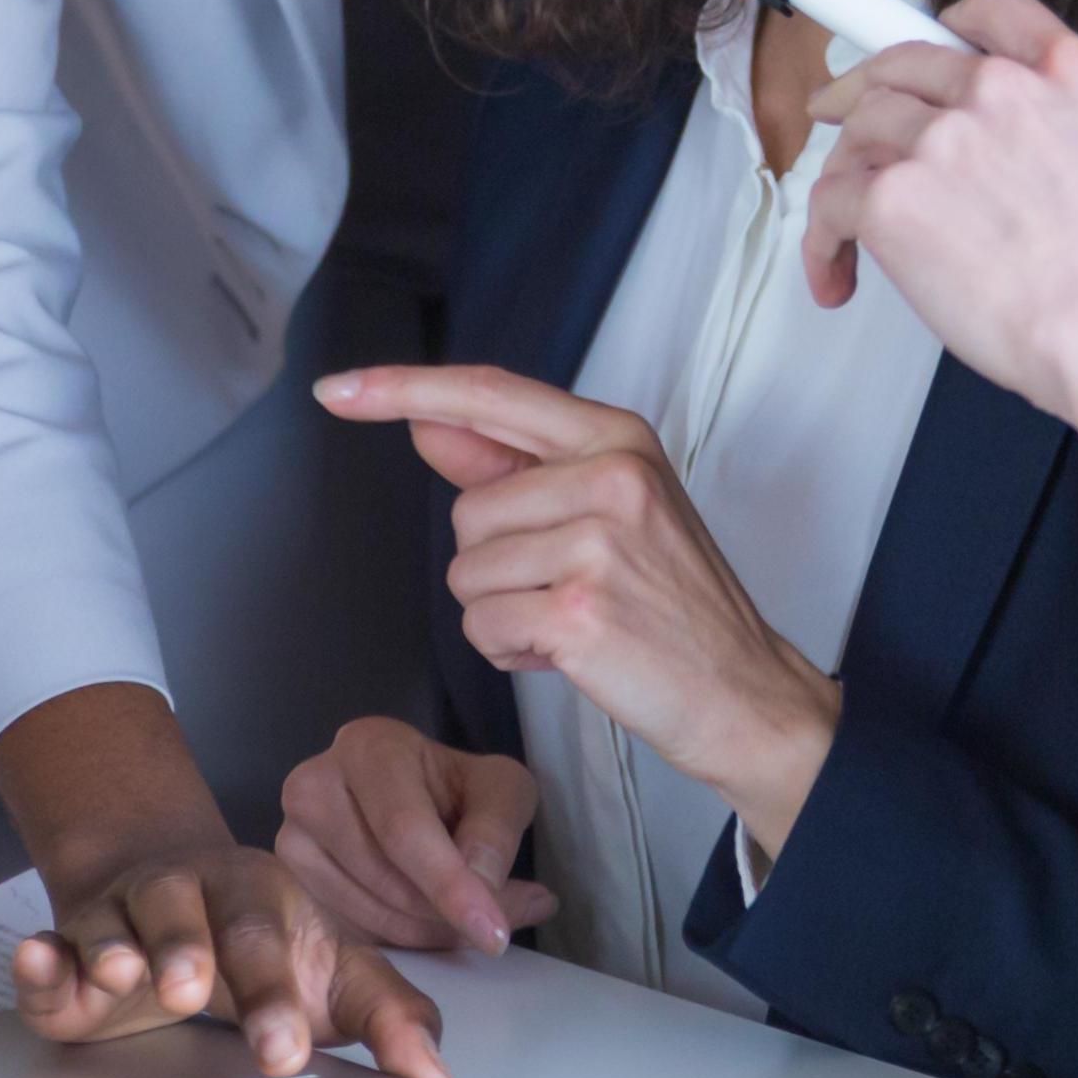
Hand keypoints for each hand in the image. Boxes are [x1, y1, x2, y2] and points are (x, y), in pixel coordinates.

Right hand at [0, 678, 452, 1077]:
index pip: (269, 940)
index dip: (276, 996)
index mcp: (260, 899)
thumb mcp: (336, 971)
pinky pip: (47, 954)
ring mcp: (121, 920)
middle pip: (189, 920)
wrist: (168, 877)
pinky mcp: (67, 951)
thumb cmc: (264, 940)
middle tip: (194, 992)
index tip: (286, 1055)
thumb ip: (390, 1019)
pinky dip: (38, 961)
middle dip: (191, 954)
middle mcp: (187, 899)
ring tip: (122, 973)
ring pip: (114, 925)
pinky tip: (36, 962)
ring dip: (115, 947)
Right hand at [275, 717, 555, 956]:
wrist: (416, 796)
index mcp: (367, 747)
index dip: (450, 885)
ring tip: (467, 918)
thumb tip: (482, 885)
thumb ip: (497, 829)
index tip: (492, 933)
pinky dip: (399, 939)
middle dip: (444, 914)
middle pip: (384, 879)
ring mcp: (291, 837)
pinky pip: (349, 930)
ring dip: (427, 932)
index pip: (404, 829)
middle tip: (494, 926)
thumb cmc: (456, 788)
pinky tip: (427, 921)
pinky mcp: (289, 881)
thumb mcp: (500, 788)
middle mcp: (312, 786)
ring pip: (367, 913)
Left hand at [318, 365, 841, 857]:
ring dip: (503, 613)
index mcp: (616, 436)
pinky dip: (510, 653)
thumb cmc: (671, 603)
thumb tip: (426, 422)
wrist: (742, 690)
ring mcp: (597, 542)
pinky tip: (569, 654)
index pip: (488, 393)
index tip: (335, 388)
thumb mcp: (605, 509)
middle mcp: (610, 475)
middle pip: (465, 513)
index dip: (402, 388)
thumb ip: (511, 465)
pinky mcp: (578, 610)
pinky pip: (482, 628)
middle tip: (568, 588)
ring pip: (467, 575)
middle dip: (495, 565)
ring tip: (574, 621)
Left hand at [802, 0, 1077, 448]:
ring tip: (845, 231)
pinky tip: (836, 274)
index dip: (945, 25)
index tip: (924, 48)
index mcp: (1068, 73)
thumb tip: (1003, 162)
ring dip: (846, 177)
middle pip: (903, 65)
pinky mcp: (895, 197)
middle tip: (838, 119)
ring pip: (861, 131)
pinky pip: (831, 202)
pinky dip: (822, 243)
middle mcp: (1001, 90)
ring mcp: (943, 138)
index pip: (990, 7)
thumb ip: (1055, 131)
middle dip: (861, 93)